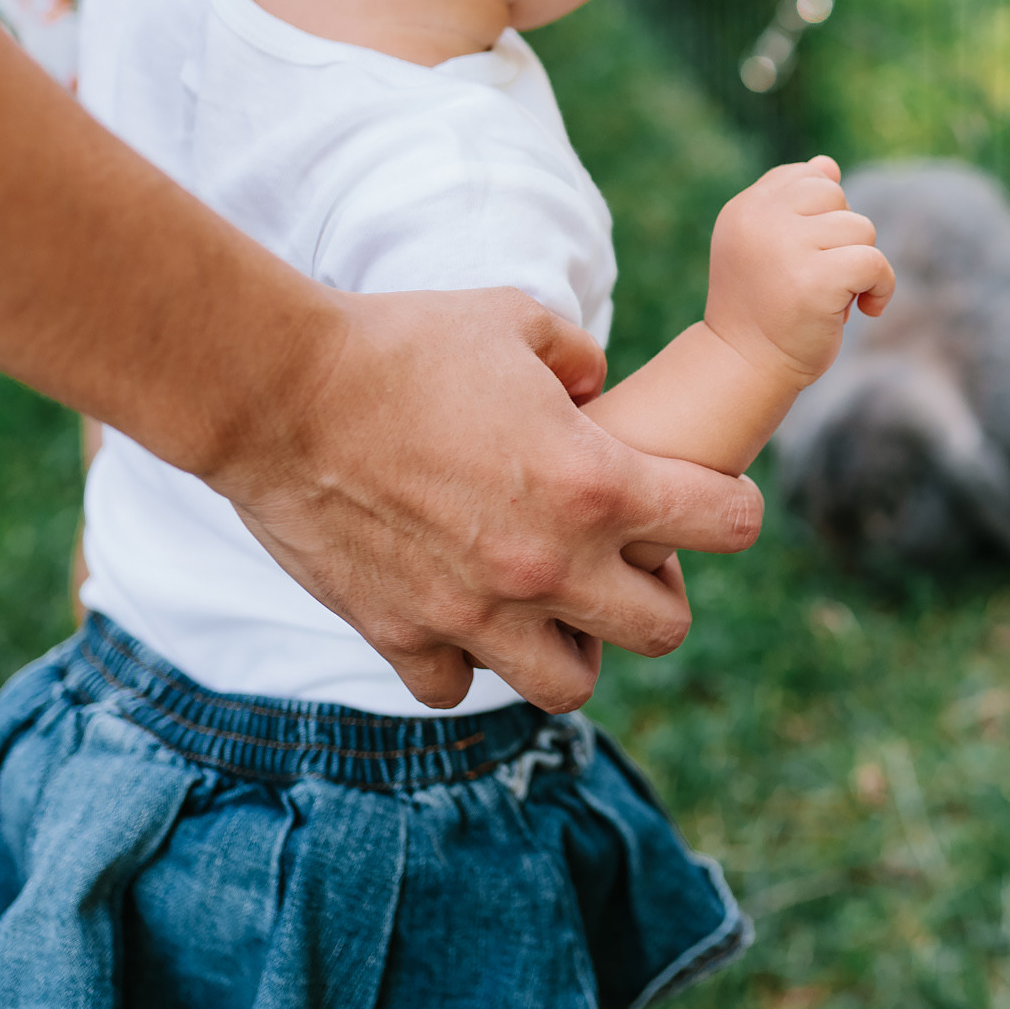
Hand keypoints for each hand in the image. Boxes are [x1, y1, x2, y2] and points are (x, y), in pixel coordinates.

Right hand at [203, 285, 765, 711]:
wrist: (280, 391)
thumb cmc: (401, 343)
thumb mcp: (517, 322)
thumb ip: (578, 359)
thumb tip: (597, 387)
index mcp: (596, 483)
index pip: (727, 522)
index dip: (729, 507)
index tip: (708, 498)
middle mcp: (549, 564)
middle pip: (664, 630)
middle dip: (659, 594)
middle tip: (624, 557)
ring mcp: (476, 612)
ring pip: (569, 684)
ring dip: (571, 645)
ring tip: (547, 602)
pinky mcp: (403, 635)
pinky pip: (457, 686)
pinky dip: (465, 661)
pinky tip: (457, 612)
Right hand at [703, 155, 895, 387]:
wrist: (746, 366)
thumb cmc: (764, 307)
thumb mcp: (769, 245)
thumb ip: (794, 204)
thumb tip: (828, 164)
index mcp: (745, 209)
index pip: (806, 177)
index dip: (820, 216)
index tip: (806, 255)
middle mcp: (759, 221)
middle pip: (836, 196)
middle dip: (840, 237)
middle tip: (818, 277)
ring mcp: (786, 248)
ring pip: (860, 229)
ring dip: (858, 266)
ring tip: (831, 297)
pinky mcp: (816, 280)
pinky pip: (874, 262)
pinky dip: (881, 287)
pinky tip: (865, 309)